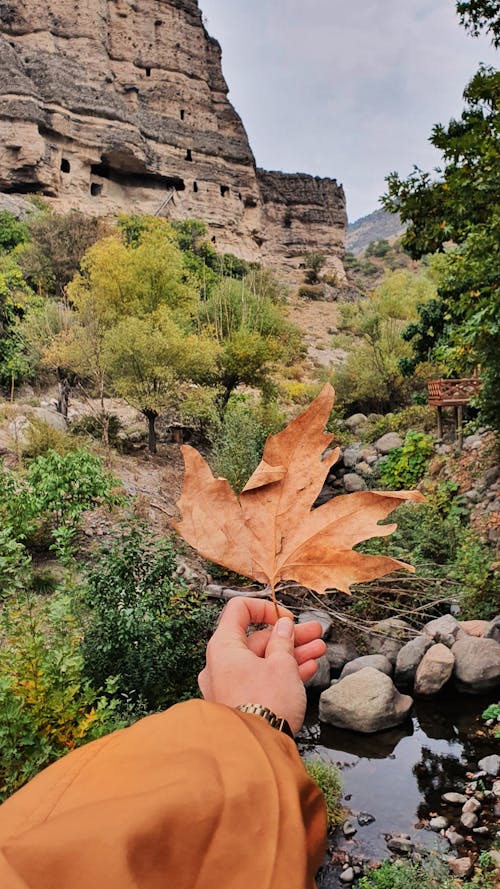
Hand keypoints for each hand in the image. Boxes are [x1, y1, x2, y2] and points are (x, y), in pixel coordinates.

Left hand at [198, 597, 325, 734]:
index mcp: (224, 647)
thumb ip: (283, 641)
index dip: (265, 608)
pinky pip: (261, 681)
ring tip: (318, 651)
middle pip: (256, 639)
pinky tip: (307, 670)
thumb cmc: (265, 705)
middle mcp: (220, 665)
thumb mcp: (282, 665)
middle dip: (289, 636)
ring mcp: (228, 686)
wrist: (256, 754)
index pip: (239, 610)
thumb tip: (283, 627)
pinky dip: (282, 674)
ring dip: (291, 654)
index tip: (286, 618)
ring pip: (262, 661)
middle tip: (314, 633)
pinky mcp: (239, 704)